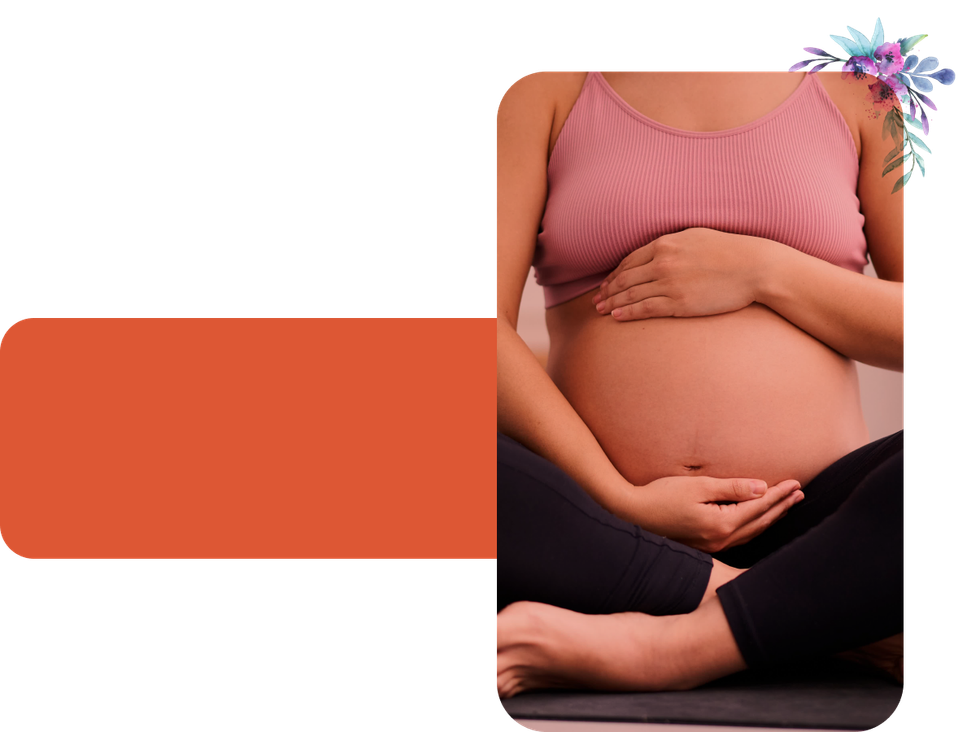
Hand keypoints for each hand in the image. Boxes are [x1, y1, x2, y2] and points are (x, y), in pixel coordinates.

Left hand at [592, 228, 771, 319]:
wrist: (754, 266)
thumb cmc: (730, 251)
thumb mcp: (696, 236)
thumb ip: (673, 243)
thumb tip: (658, 249)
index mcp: (665, 243)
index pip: (630, 260)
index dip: (615, 274)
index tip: (607, 283)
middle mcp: (663, 262)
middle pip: (626, 278)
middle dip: (608, 290)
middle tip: (596, 300)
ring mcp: (669, 283)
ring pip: (631, 294)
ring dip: (612, 303)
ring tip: (601, 310)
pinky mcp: (679, 303)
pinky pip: (645, 308)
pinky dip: (627, 312)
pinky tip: (616, 317)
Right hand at [623, 474, 803, 553]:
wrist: (632, 513)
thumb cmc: (661, 495)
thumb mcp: (698, 486)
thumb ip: (732, 488)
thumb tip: (762, 488)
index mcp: (721, 524)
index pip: (758, 507)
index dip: (778, 494)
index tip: (795, 483)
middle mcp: (720, 540)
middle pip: (759, 522)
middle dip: (781, 507)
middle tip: (800, 493)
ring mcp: (712, 546)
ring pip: (751, 532)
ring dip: (771, 517)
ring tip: (786, 505)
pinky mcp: (705, 545)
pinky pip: (740, 536)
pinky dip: (755, 526)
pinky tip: (759, 521)